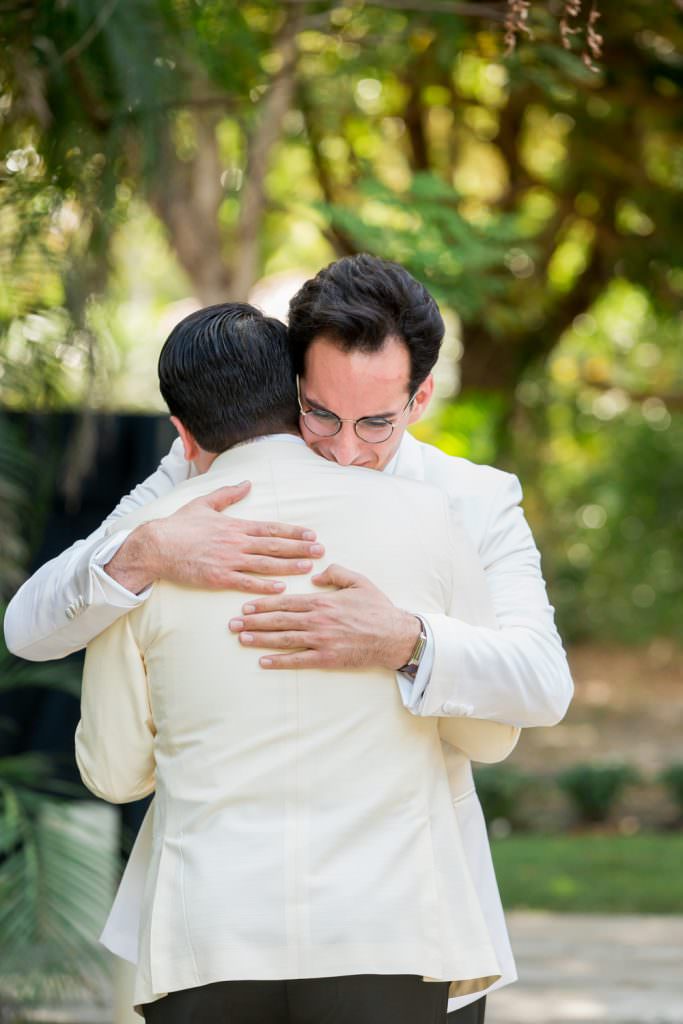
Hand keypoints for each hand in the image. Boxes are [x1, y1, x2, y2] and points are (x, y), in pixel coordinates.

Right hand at [105, 481, 323, 594]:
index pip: (271, 528)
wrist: (156, 546)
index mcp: (235, 525)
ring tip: (309, 568)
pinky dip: (265, 585)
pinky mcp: (218, 578)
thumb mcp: (204, 503)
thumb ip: (228, 494)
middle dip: (300, 548)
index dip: (293, 531)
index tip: (311, 534)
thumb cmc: (179, 525)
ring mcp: (228, 561)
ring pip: (265, 564)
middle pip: (274, 545)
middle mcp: (236, 542)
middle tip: (321, 551)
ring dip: (289, 566)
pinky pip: (246, 583)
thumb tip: (247, 482)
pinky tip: (282, 588)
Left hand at [229, 563, 420, 670]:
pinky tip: (264, 661)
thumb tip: (315, 575)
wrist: (394, 636)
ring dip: (260, 639)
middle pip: (278, 620)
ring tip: (241, 638)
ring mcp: (321, 640)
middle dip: (253, 621)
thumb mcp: (358, 581)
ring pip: (283, 639)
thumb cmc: (377, 608)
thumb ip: (335, 572)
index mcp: (322, 601)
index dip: (263, 604)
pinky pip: (298, 660)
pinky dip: (279, 661)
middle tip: (232, 623)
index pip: (285, 602)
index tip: (245, 606)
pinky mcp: (327, 658)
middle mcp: (317, 620)